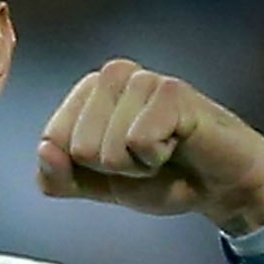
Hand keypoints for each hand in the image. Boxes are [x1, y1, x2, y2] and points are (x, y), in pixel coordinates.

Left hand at [37, 59, 263, 234]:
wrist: (219, 188)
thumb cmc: (161, 177)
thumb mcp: (97, 186)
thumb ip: (59, 177)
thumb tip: (44, 151)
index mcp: (87, 92)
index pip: (51, 142)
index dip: (86, 170)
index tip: (120, 163)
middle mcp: (111, 75)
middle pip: (77, 147)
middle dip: (113, 169)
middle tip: (147, 159)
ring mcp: (142, 79)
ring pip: (106, 149)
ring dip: (138, 166)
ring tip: (163, 152)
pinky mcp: (171, 91)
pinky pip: (138, 142)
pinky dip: (157, 158)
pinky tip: (178, 144)